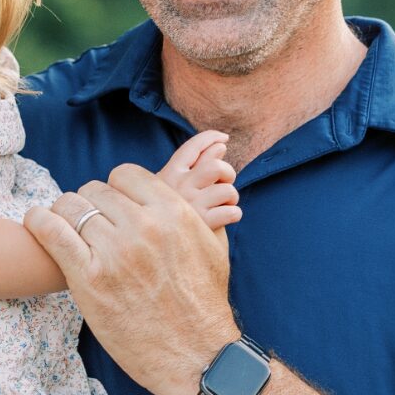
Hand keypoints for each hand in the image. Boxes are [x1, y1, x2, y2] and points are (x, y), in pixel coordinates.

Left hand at [24, 158, 239, 394]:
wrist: (196, 356)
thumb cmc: (205, 305)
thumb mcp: (214, 248)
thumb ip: (200, 214)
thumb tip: (194, 190)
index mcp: (173, 213)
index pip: (125, 175)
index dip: (116, 189)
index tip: (112, 207)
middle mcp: (143, 227)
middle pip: (95, 190)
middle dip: (91, 204)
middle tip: (89, 224)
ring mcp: (113, 253)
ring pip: (71, 207)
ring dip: (65, 215)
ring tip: (65, 229)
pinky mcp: (88, 280)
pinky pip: (51, 232)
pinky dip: (39, 222)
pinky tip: (37, 222)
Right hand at [157, 130, 240, 244]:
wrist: (160, 256)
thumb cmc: (170, 220)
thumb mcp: (175, 189)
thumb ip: (197, 165)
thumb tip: (221, 145)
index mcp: (166, 176)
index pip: (191, 148)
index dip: (211, 138)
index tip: (224, 139)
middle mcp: (176, 189)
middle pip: (215, 166)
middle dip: (227, 173)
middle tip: (224, 183)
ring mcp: (189, 208)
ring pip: (227, 190)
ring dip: (232, 196)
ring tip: (226, 204)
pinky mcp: (202, 226)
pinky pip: (231, 212)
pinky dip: (234, 213)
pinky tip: (228, 217)